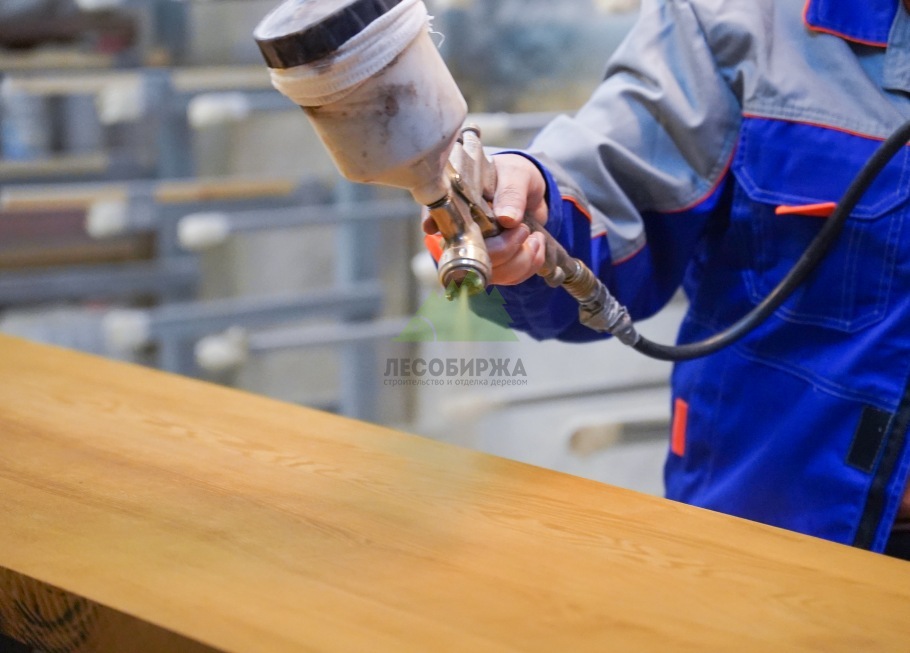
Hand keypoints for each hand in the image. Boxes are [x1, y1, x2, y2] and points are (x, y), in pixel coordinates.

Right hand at [422, 153, 548, 285]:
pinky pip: (510, 279)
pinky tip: (536, 246)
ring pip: (493, 274)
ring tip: (534, 237)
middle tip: (522, 229)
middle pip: (471, 258)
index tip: (437, 230)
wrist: (531, 190)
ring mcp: (477, 252)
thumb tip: (507, 219)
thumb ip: (511, 193)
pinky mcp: (495, 265)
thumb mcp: (516, 175)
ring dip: (521, 260)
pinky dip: (529, 266)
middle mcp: (462, 232)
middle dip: (505, 250)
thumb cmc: (515, 175)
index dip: (440, 228)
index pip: (438, 220)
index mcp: (459, 204)